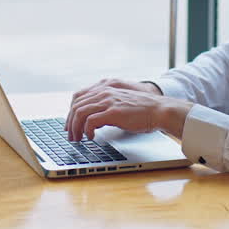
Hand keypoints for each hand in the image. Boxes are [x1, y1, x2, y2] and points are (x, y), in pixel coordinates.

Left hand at [64, 79, 190, 141]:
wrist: (158, 110)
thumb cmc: (142, 110)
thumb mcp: (119, 104)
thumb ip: (106, 108)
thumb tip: (93, 121)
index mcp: (104, 89)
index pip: (78, 97)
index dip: (70, 112)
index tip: (70, 124)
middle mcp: (103, 92)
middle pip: (76, 106)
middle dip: (70, 123)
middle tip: (71, 136)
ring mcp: (108, 101)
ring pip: (79, 113)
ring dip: (75, 128)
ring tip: (78, 139)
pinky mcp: (113, 112)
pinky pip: (90, 121)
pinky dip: (87, 130)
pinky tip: (91, 137)